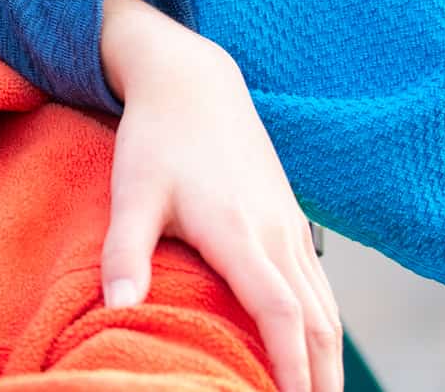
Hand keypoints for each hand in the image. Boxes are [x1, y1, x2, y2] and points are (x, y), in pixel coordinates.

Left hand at [100, 0, 341, 391]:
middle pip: (317, 320)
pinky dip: (324, 324)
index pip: (279, 312)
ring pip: (325, 304)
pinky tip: (316, 350)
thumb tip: (116, 308)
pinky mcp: (291, 220)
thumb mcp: (131, 192)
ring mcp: (289, 226)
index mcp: (238, 231)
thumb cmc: (156, 138)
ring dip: (329, 356)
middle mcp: (275, 232)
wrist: (192, 83)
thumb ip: (124, 252)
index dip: (291, 363)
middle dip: (322, 376)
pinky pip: (319, 284)